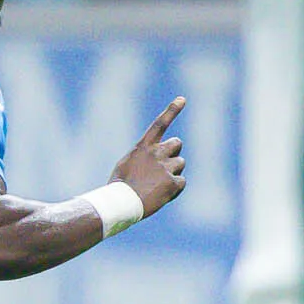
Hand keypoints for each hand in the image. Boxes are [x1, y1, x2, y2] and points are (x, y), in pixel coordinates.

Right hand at [114, 95, 188, 218]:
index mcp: (143, 147)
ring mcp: (165, 167)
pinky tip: (162, 194)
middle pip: (177, 143)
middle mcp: (156, 153)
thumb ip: (144, 157)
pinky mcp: (172, 182)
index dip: (172, 110)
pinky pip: (181, 182)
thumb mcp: (127, 165)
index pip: (159, 124)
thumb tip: (157, 160)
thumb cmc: (120, 187)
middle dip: (173, 152)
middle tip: (164, 166)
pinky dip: (174, 188)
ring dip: (173, 171)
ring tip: (157, 184)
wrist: (122, 203)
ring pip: (180, 163)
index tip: (182, 99)